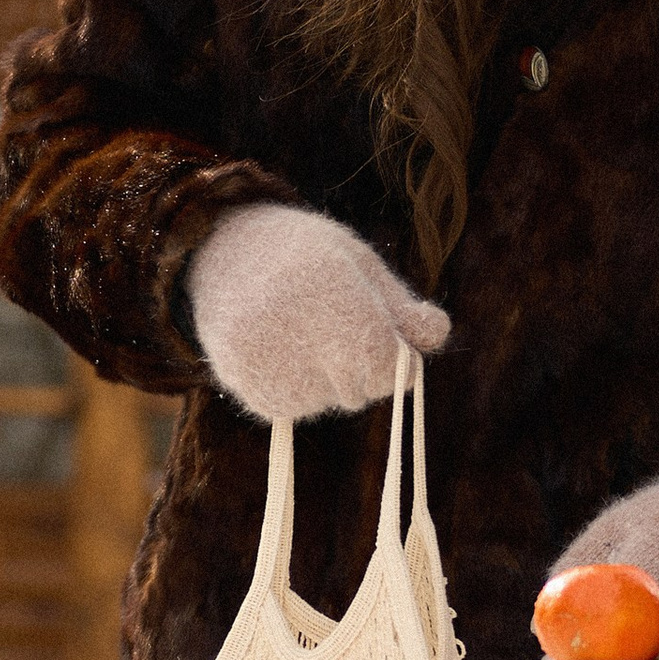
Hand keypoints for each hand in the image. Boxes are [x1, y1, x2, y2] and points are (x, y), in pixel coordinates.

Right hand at [187, 203, 447, 422]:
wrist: (223, 250)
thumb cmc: (310, 257)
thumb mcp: (361, 265)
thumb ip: (402, 307)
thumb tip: (435, 333)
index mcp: (329, 285)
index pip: (382, 362)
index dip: (396, 365)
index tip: (392, 349)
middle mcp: (290, 323)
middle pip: (356, 390)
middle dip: (363, 373)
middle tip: (340, 334)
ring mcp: (258, 356)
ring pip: (324, 402)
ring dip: (327, 382)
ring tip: (303, 335)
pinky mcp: (238, 380)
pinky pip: (289, 409)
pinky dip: (295, 390)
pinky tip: (280, 351)